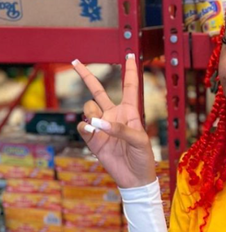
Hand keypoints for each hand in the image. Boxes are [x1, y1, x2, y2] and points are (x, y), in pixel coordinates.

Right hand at [71, 56, 155, 189]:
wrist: (133, 177)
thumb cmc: (143, 156)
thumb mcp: (139, 140)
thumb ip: (121, 129)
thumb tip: (98, 124)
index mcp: (131, 110)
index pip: (130, 86)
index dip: (130, 70)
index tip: (129, 54)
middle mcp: (114, 114)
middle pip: (98, 90)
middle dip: (87, 75)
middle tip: (75, 61)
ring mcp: (101, 125)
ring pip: (88, 107)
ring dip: (92, 113)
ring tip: (100, 127)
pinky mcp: (91, 138)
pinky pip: (82, 125)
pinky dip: (86, 127)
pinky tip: (93, 133)